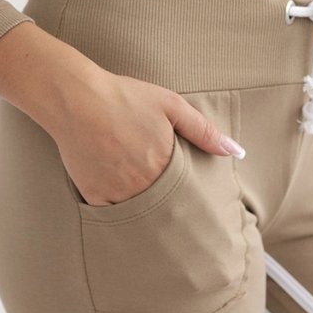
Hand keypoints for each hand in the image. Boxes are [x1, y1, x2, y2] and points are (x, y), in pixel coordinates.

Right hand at [0, 22, 245, 205]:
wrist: (76, 98)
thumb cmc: (125, 98)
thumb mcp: (171, 106)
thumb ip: (204, 131)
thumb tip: (236, 152)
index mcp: (164, 165)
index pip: (187, 194)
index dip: (192, 197)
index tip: (198, 202)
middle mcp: (141, 184)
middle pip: (165, 207)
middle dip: (173, 210)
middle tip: (180, 214)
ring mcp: (116, 192)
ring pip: (140, 214)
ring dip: (149, 213)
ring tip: (154, 208)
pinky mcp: (93, 194)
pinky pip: (112, 214)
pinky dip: (121, 211)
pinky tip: (127, 205)